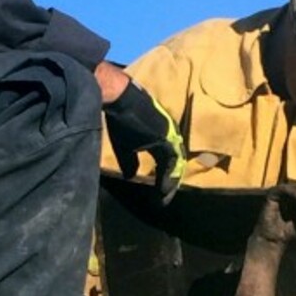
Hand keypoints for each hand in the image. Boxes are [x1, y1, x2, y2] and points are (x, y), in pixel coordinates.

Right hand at [104, 80, 185, 204]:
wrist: (120, 97)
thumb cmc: (121, 119)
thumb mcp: (125, 145)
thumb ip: (130, 161)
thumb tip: (131, 176)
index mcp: (163, 137)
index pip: (168, 160)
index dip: (165, 177)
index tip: (160, 193)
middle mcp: (171, 136)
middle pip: (175, 163)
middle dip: (170, 182)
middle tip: (164, 198)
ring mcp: (171, 135)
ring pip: (176, 163)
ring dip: (171, 181)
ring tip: (164, 196)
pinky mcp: (167, 136)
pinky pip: (171, 161)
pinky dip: (168, 177)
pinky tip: (163, 189)